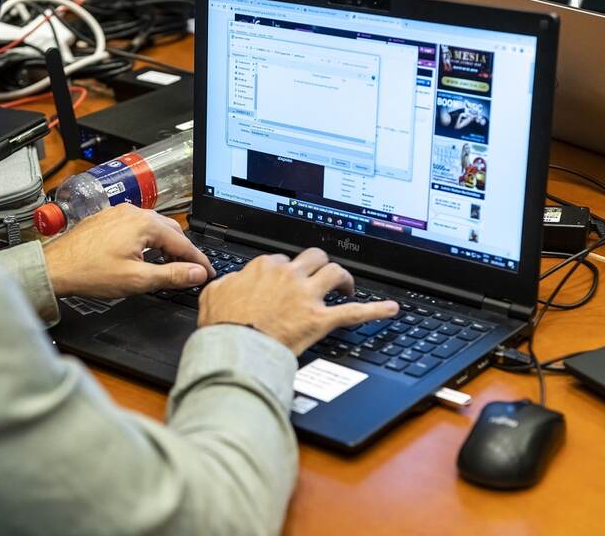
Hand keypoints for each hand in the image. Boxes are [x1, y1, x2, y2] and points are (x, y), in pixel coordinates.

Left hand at [43, 203, 214, 298]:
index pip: (183, 242)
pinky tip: (145, 255)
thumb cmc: (89, 272)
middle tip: (190, 271)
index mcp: (144, 224)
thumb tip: (196, 273)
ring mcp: (119, 213)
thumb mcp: (137, 279)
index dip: (198, 260)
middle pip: (171, 230)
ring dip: (165, 244)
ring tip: (168, 265)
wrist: (55, 268)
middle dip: (183, 251)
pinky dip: (148, 240)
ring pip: (154, 227)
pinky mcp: (108, 219)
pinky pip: (138, 226)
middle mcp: (133, 212)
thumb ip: (172, 275)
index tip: (207, 272)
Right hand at [197, 248, 398, 354]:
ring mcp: (307, 296)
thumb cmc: (223, 326)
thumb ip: (226, 282)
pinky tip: (391, 309)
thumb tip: (230, 281)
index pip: (280, 260)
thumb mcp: (213, 295)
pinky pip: (354, 312)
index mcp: (264, 268)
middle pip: (313, 257)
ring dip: (343, 278)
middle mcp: (289, 276)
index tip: (285, 281)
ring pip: (335, 272)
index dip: (285, 271)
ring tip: (346, 287)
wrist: (235, 348)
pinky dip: (375, 310)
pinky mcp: (320, 320)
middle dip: (319, 263)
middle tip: (320, 275)